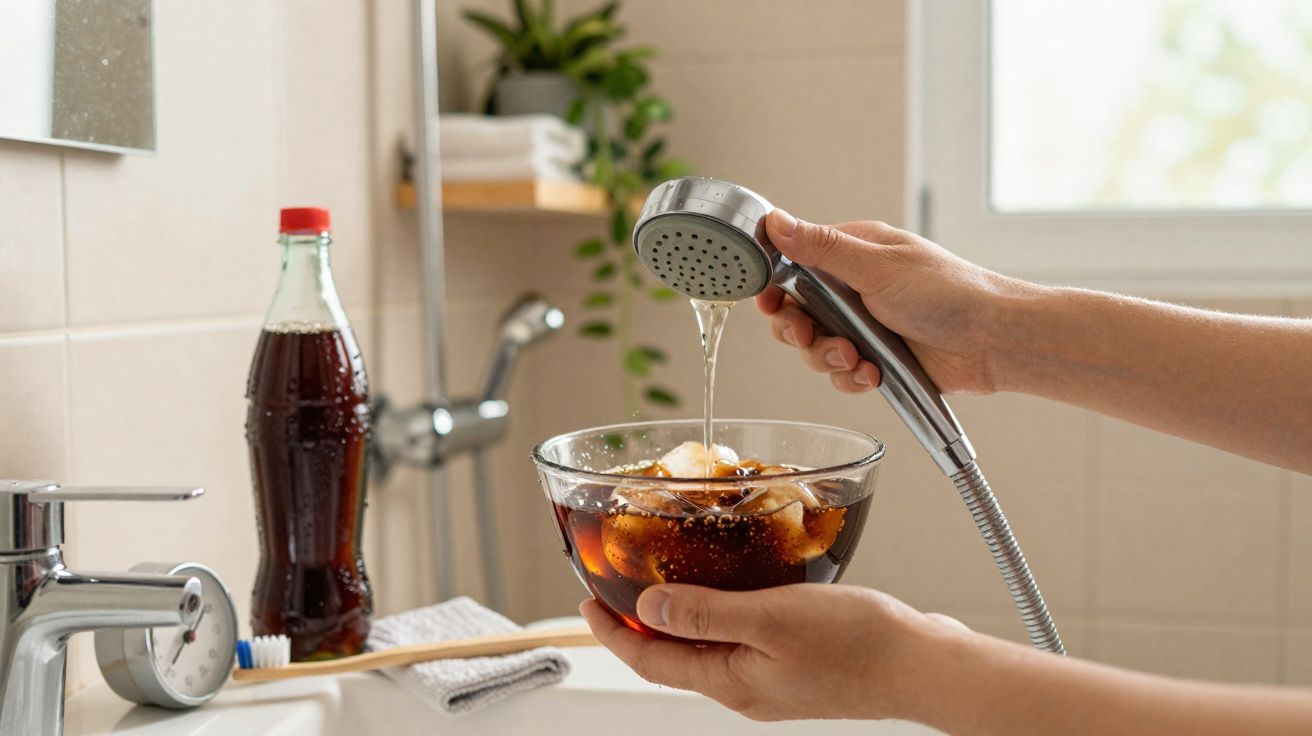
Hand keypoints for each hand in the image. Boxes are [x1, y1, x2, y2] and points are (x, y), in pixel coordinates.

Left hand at [579, 583, 966, 721]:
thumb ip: (705, 613)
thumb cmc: (860, 644)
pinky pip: (739, 640)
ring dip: (676, 619)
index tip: (585, 603)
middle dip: (635, 626)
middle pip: (672, 658)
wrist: (924, 664)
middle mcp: (746, 688)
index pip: (649, 660)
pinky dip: (717, 616)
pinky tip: (729, 589)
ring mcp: (772, 679)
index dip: (610, 632)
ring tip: (661, 582)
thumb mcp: (769, 617)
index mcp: (731, 681)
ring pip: (706, 649)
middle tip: (612, 590)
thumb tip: (647, 609)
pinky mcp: (796, 665)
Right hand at [756, 210, 1031, 394]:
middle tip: (808, 336)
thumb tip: (775, 221)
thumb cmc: (948, 292)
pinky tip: (873, 373)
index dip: (776, 288)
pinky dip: (851, 377)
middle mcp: (854, 288)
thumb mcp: (876, 266)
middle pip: (797, 313)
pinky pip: (842, 373)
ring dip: (828, 358)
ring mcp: (865, 325)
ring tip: (855, 358)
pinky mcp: (877, 358)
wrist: (992, 341)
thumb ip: (821, 249)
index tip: (771, 304)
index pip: (794, 265)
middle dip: (798, 331)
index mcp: (853, 253)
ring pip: (816, 348)